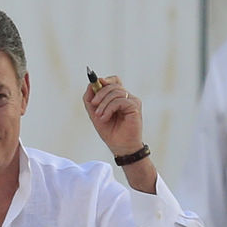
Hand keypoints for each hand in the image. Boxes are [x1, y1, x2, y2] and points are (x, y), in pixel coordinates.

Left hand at [83, 75, 158, 194]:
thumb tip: (92, 83)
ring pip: (115, 92)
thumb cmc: (110, 131)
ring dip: (104, 104)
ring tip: (100, 116)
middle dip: (100, 94)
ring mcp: (133, 101)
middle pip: (113, 85)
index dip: (106, 80)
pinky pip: (120, 100)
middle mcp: (127, 97)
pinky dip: (109, 108)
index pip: (115, 80)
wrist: (120, 147)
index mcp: (119, 97)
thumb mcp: (95, 113)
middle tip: (94, 105)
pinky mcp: (135, 107)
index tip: (97, 82)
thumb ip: (90, 98)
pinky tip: (105, 118)